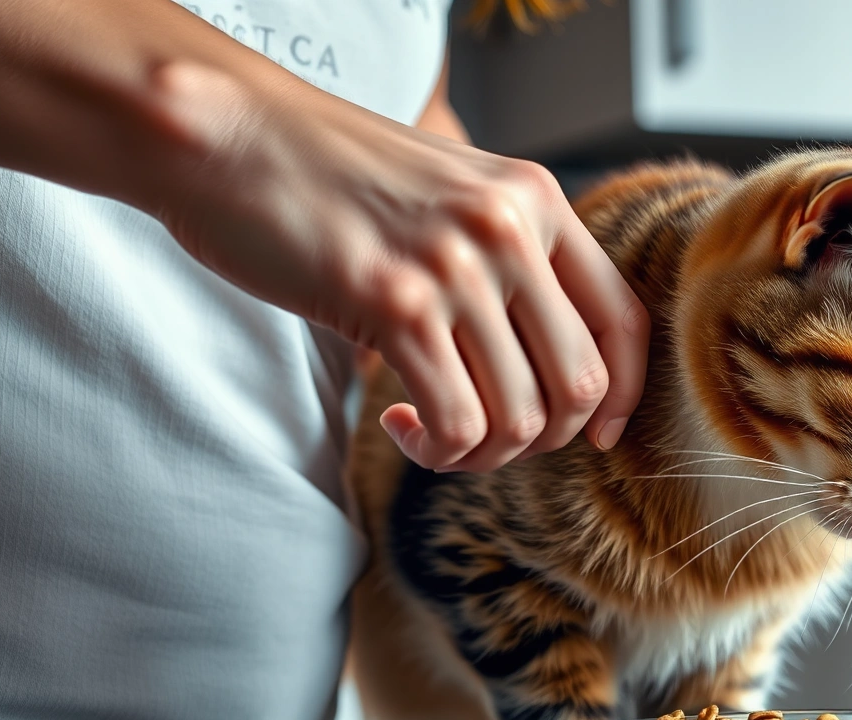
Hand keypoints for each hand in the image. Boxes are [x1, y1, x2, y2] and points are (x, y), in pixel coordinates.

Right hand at [147, 64, 647, 471]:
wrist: (227, 134)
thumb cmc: (330, 176)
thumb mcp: (451, 193)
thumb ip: (507, 254)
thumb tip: (545, 365)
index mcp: (537, 200)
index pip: (624, 321)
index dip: (621, 396)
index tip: (597, 436)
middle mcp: (511, 231)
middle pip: (579, 384)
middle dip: (542, 438)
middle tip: (485, 435)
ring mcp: (457, 267)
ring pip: (520, 416)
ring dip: (480, 453)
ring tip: (433, 434)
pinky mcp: (394, 305)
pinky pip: (457, 424)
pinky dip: (437, 450)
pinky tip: (399, 423)